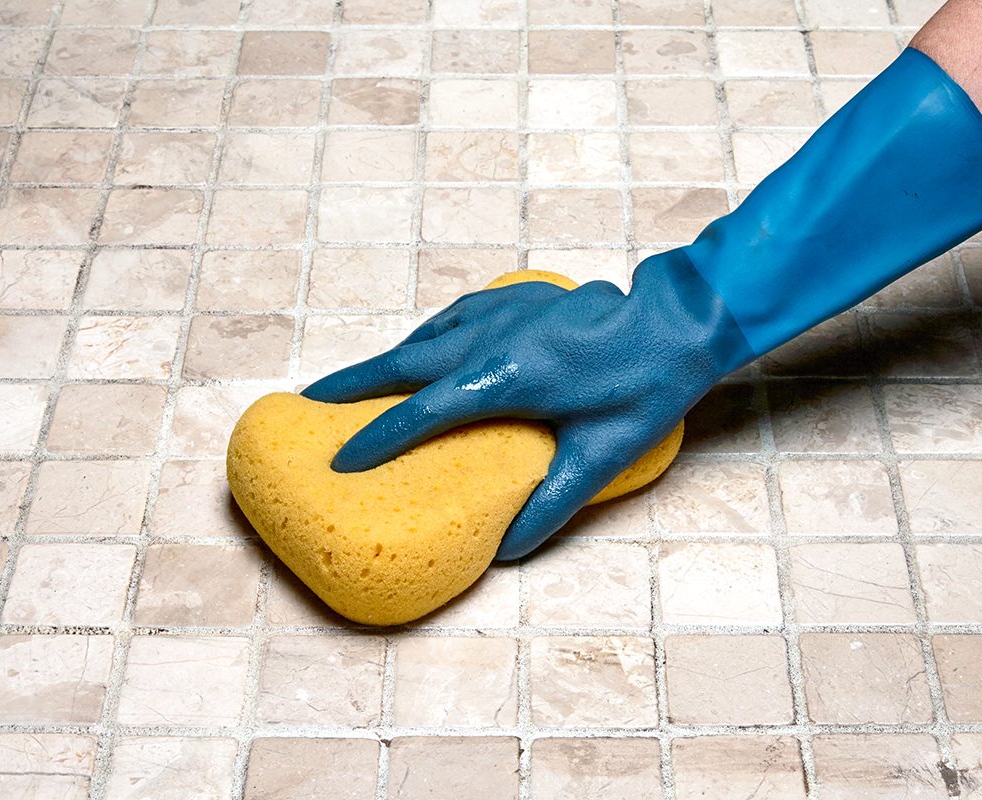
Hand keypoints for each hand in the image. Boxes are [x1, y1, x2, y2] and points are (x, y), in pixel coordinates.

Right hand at [302, 251, 749, 559]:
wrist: (674, 321)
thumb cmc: (641, 389)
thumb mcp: (600, 456)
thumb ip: (550, 505)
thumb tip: (505, 549)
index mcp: (503, 379)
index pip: (419, 414)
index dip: (374, 440)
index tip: (338, 463)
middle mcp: (489, 340)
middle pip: (401, 364)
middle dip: (350, 386)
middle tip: (307, 403)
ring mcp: (499, 313)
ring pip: (423, 338)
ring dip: (383, 361)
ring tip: (349, 383)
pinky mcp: (514, 299)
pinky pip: (452, 318)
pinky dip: (424, 337)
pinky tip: (418, 348)